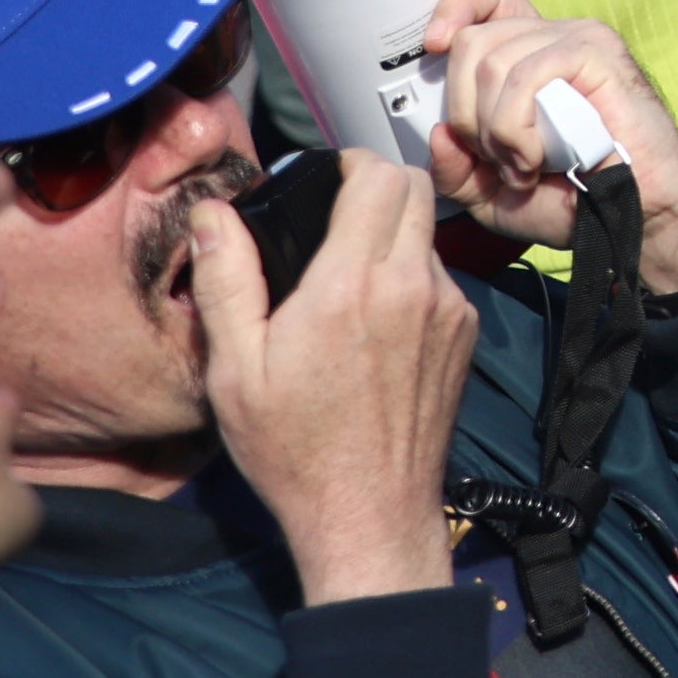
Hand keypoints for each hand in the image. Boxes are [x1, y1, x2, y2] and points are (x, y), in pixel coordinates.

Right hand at [186, 153, 477, 606]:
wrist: (368, 513)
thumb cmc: (293, 449)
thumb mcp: (235, 371)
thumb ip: (227, 280)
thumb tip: (214, 213)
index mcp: (352, 284)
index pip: (378, 176)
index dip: (350, 164)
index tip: (322, 180)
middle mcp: (411, 284)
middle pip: (413, 189)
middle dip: (375, 186)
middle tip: (333, 215)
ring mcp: (448, 308)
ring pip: (427, 233)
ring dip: (393, 234)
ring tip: (345, 276)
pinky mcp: (464, 334)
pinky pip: (440, 277)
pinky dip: (410, 276)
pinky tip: (374, 319)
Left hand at [427, 0, 677, 294]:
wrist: (630, 219)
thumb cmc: (570, 203)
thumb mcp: (488, 192)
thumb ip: (453, 167)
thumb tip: (437, 133)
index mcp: (530, 55)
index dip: (455, 8)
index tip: (434, 48)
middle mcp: (554, 37)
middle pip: (473, 42)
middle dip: (466, 113)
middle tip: (497, 158)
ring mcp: (578, 40)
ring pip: (492, 63)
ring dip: (495, 131)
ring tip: (525, 166)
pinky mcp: (597, 56)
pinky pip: (526, 76)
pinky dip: (515, 127)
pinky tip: (536, 157)